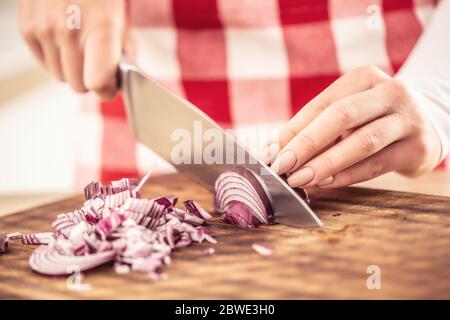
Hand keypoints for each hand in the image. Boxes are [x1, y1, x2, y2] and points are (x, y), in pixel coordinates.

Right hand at [18, 0, 124, 98]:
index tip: (110, 86)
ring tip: (78, 45)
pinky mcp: (27, 29)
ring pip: (60, 77)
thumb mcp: (121, 19)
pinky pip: (44, 64)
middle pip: (78, 86)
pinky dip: (55, 58)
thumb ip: (124, 53)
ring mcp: (44, 30)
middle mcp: (68, 31)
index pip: (98, 82)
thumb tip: (118, 83)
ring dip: (71, 69)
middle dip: (89, 79)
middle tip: (95, 61)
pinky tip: (63, 39)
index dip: (106, 90)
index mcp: (100, 29)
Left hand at [264, 66, 441, 187]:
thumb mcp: (347, 112)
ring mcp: (407, 120)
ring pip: (362, 142)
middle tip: (282, 165)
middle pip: (342, 116)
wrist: (425, 124)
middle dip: (307, 143)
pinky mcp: (417, 148)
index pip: (323, 104)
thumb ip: (314, 127)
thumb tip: (275, 149)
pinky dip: (347, 176)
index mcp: (365, 78)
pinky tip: (325, 183)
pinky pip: (376, 165)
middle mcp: (390, 93)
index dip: (294, 129)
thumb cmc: (372, 118)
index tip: (271, 152)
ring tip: (300, 178)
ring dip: (326, 163)